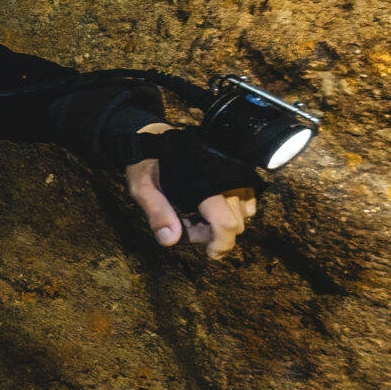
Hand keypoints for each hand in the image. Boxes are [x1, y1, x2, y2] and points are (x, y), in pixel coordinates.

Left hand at [125, 123, 256, 260]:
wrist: (156, 136)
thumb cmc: (146, 164)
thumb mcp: (141, 188)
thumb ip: (156, 213)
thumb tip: (169, 240)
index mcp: (205, 185)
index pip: (226, 224)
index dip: (221, 245)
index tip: (210, 253)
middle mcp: (226, 179)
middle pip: (236, 223)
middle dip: (214, 234)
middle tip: (188, 225)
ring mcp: (235, 174)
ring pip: (244, 214)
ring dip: (223, 222)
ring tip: (196, 214)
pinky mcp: (238, 172)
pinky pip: (249, 200)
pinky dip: (234, 210)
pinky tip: (210, 206)